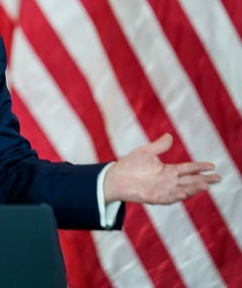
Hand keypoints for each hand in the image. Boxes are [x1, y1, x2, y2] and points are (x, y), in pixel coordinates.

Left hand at [104, 133, 220, 204]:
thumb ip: (159, 146)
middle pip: (190, 180)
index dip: (200, 167)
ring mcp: (162, 190)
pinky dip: (177, 196)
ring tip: (206, 185)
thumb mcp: (146, 152)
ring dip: (194, 189)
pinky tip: (185, 193)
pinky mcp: (154, 197)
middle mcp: (168, 181)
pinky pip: (168, 198)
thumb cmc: (129, 165)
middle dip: (204, 179)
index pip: (188, 168)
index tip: (212, 166)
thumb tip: (170, 136)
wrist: (114, 177)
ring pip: (183, 190)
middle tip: (218, 178)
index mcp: (167, 170)